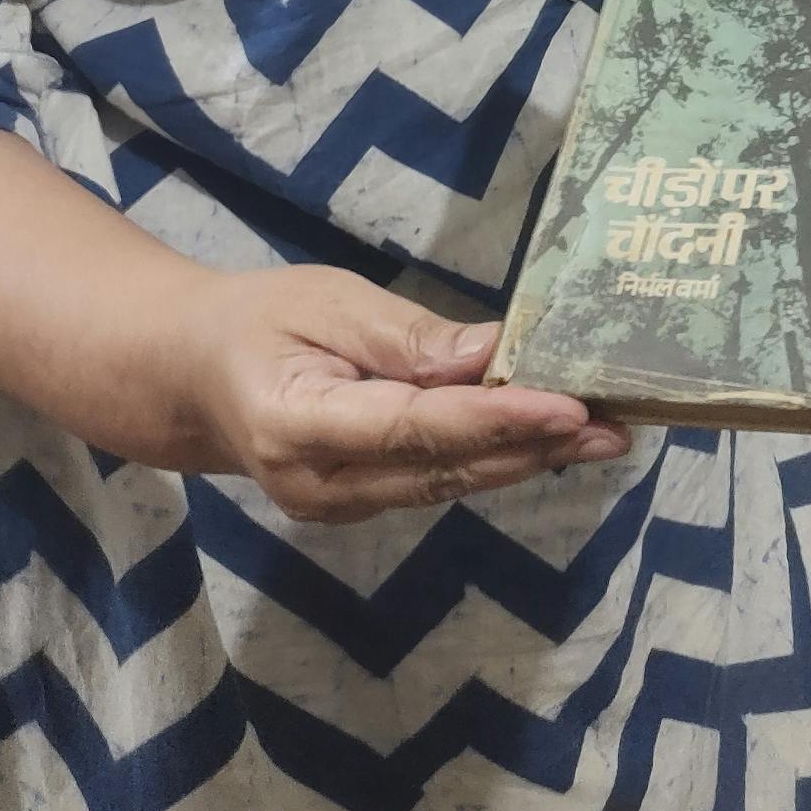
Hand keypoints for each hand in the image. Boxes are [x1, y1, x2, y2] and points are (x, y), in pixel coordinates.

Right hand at [180, 265, 630, 523]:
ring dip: (527, 458)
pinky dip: (494, 458)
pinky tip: (548, 438)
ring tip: (603, 432)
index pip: (416, 428)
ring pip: (449, 483)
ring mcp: (337, 507)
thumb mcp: (329, 303)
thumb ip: (409, 339)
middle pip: (445, 468)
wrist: (195, 376)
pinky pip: (437, 481)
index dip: (498, 419)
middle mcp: (320, 485)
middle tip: (615, 423)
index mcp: (298, 425)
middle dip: (535, 446)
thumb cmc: (259, 321)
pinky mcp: (359, 504)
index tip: (568, 406)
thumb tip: (493, 355)